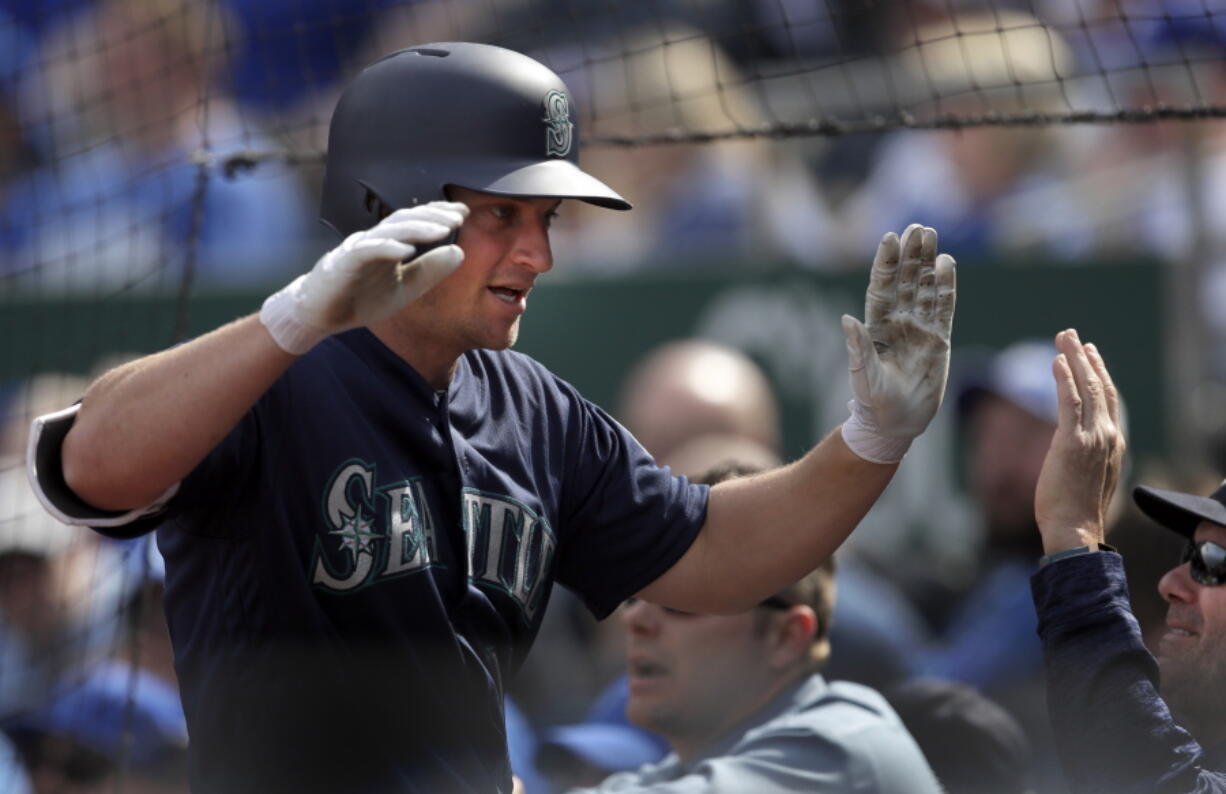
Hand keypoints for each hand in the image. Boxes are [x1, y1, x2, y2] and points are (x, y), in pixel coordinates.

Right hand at [260, 201, 468, 353]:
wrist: (319, 316)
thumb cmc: (360, 299)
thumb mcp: (405, 289)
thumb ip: (430, 272)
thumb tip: (460, 252)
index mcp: (388, 245)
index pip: (415, 222)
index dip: (437, 215)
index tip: (462, 214)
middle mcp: (374, 241)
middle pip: (404, 219)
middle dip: (432, 216)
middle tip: (457, 216)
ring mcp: (358, 249)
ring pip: (389, 231)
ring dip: (417, 228)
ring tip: (442, 230)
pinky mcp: (343, 263)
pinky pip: (367, 250)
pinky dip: (387, 248)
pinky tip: (407, 250)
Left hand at [841, 224, 955, 462]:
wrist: (896, 425)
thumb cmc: (873, 404)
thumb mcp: (863, 377)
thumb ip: (857, 349)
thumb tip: (846, 320)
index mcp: (876, 328)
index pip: (881, 288)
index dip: (885, 264)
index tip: (889, 238)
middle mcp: (897, 323)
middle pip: (905, 282)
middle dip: (910, 255)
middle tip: (917, 227)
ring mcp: (919, 329)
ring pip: (925, 289)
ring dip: (928, 263)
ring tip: (932, 235)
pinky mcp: (939, 340)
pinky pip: (944, 308)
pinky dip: (946, 287)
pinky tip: (948, 264)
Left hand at [1034, 330, 1125, 553]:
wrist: (1074, 527)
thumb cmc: (1076, 507)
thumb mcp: (1090, 475)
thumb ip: (1088, 454)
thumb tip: (1076, 445)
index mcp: (1114, 442)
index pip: (1108, 399)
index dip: (1098, 373)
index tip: (1087, 353)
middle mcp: (1108, 436)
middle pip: (1100, 386)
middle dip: (1085, 358)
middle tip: (1071, 335)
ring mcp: (1092, 438)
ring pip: (1086, 389)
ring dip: (1073, 360)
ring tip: (1063, 339)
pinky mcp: (1072, 443)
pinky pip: (1069, 403)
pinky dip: (1063, 380)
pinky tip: (1055, 362)